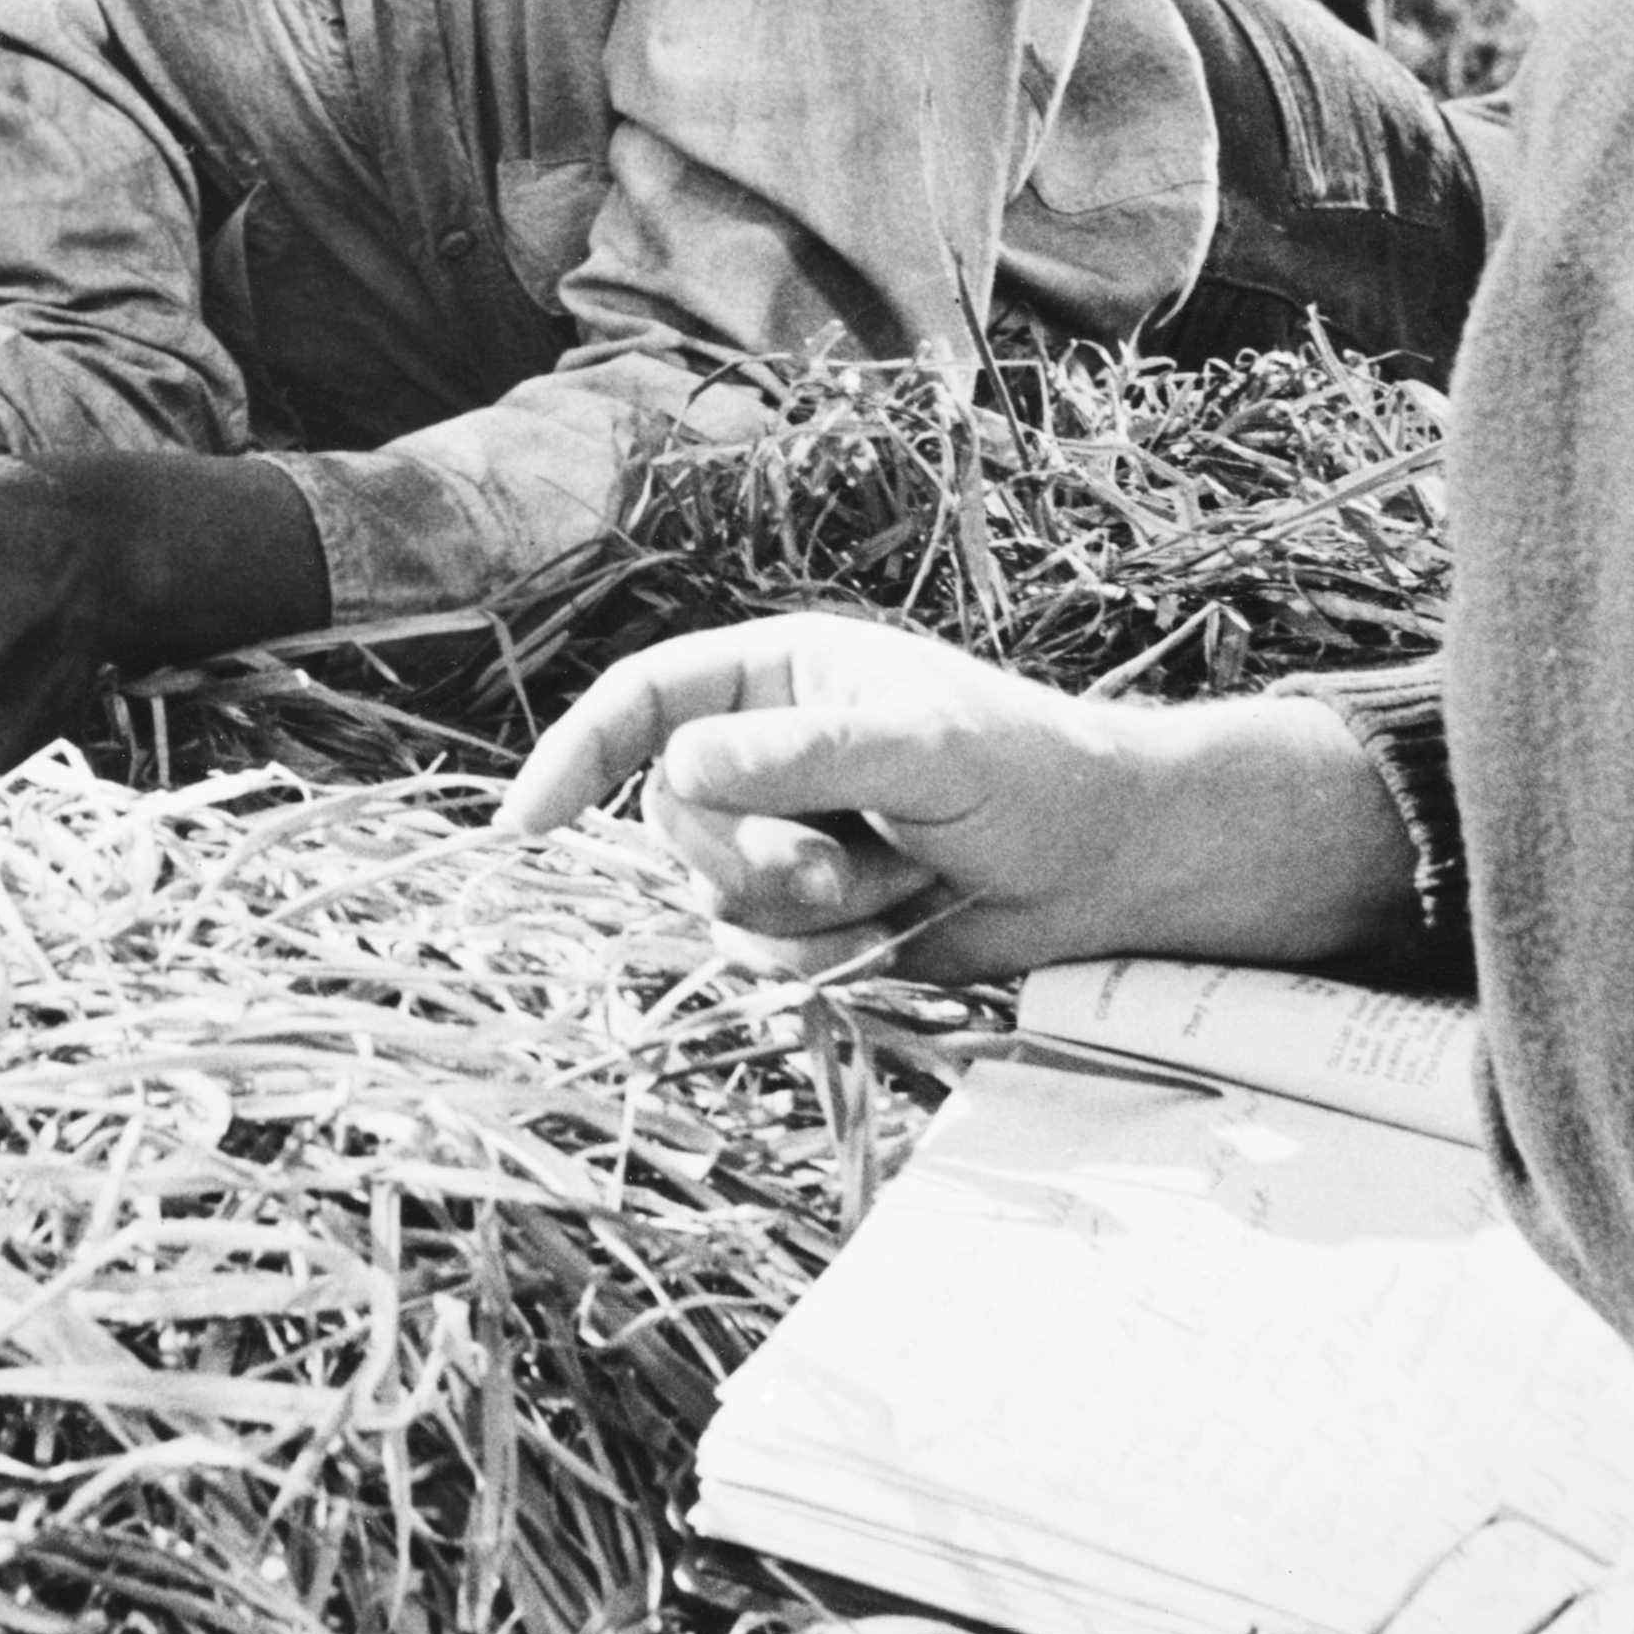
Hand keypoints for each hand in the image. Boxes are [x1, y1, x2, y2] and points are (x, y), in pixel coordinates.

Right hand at [498, 615, 1421, 982]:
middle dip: (746, 859)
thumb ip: (802, 752)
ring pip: (708, 898)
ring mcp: (779, 838)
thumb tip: (681, 767)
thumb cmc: (1030, 775)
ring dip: (799, 914)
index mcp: (776, 674)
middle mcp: (760, 751)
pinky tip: (895, 930)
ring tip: (895, 888)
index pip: (642, 703)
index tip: (525, 828)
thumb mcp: (920, 746)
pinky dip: (818, 960)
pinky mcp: (809, 919)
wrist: (1108, 868)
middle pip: (668, 819)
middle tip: (836, 871)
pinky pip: (755, 956)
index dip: (576, 757)